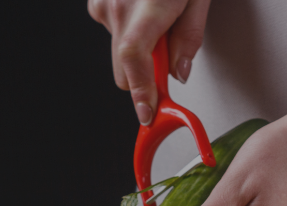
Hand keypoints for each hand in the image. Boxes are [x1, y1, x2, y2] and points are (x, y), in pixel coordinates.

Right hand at [88, 0, 211, 124]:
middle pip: (125, 69)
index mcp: (146, 4)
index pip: (134, 57)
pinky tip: (144, 8)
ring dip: (141, 47)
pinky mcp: (97, 4)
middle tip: (169, 51)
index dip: (140, 91)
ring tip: (158, 17)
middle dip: (147, 73)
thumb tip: (179, 73)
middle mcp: (117, 7)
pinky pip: (114, 35)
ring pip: (120, 53)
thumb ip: (190, 35)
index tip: (148, 113)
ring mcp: (103, 5)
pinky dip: (130, 31)